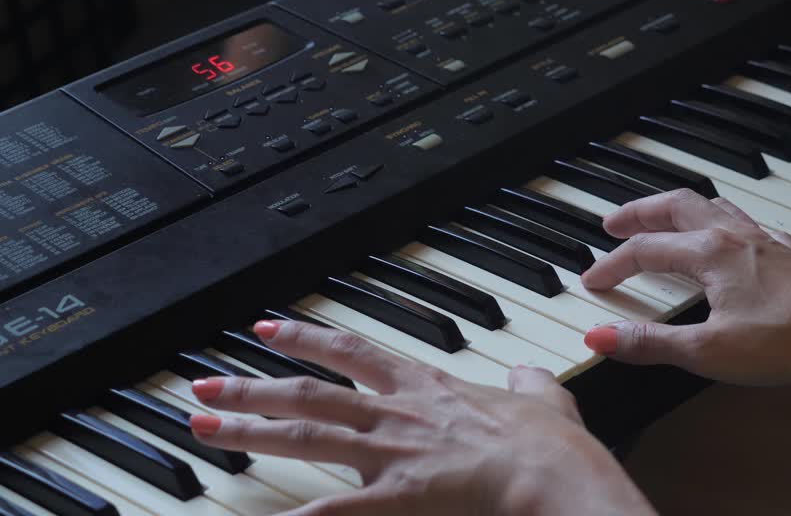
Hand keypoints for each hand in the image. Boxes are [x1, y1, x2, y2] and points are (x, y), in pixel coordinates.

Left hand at [188, 320, 654, 515]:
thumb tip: (526, 376)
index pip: (353, 352)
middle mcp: (397, 414)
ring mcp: (390, 453)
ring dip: (247, 431)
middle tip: (204, 385)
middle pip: (309, 394)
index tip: (268, 330)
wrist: (551, 471)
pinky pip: (331, 507)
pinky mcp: (395, 495)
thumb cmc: (549, 442)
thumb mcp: (544, 399)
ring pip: (304, 435)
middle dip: (251, 389)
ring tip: (202, 426)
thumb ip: (528, 384)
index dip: (307, 339)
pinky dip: (292, 514)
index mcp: (427, 388)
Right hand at [580, 189, 790, 384]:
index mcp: (709, 252)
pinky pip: (741, 220)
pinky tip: (723, 234)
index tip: (593, 281)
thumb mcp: (707, 351)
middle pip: (675, 205)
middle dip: (639, 212)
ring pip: (709, 205)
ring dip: (676, 208)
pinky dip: (717, 219)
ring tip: (659, 218)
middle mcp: (733, 236)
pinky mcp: (783, 252)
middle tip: (613, 223)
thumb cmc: (787, 341)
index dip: (612, 265)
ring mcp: (761, 240)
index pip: (645, 250)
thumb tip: (601, 336)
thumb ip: (650, 343)